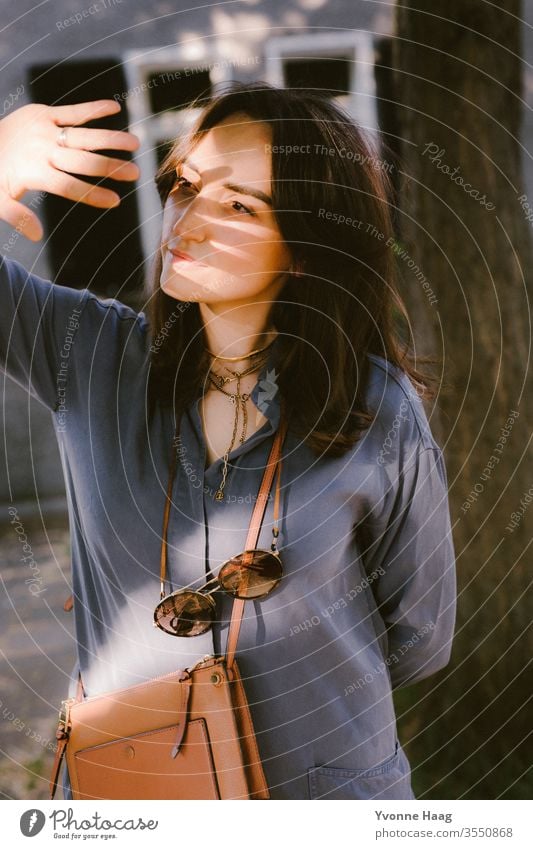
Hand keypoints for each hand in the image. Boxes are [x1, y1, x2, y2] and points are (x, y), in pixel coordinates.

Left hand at [0, 99, 140, 240]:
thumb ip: (15, 216)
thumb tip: (37, 235)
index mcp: (34, 173)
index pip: (69, 187)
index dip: (93, 194)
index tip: (115, 201)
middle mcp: (43, 151)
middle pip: (82, 162)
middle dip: (110, 167)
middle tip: (135, 174)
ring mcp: (45, 130)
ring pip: (83, 135)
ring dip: (111, 139)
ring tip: (135, 143)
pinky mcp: (44, 113)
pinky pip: (73, 111)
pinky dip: (94, 109)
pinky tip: (115, 108)